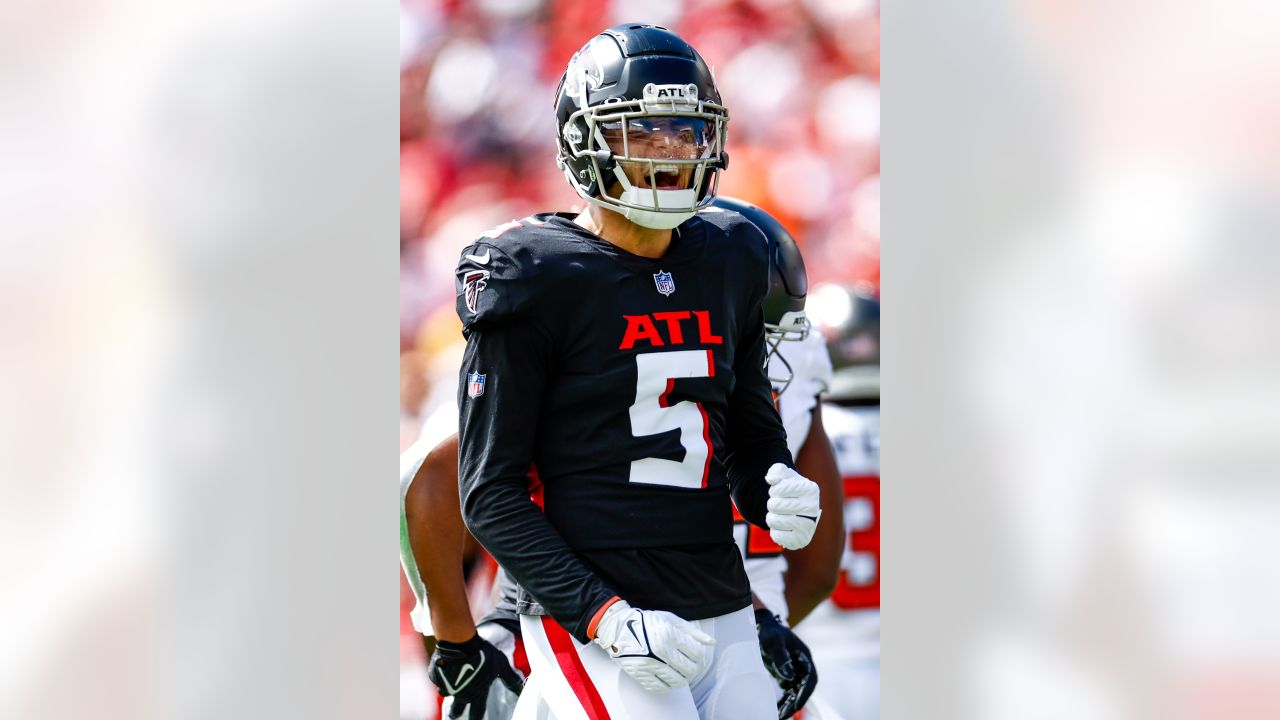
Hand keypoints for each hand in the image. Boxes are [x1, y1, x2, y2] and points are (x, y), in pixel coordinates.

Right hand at [429, 632, 523, 719]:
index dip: (476, 717)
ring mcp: (446, 686)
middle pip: (456, 710)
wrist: (460, 642)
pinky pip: (437, 679)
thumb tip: (521, 690)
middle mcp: (461, 694)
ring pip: (446, 693)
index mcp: (476, 694)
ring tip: (452, 681)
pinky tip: (445, 666)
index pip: (477, 712)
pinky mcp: (436, 677)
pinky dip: (441, 675)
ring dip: (449, 689)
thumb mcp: (501, 666)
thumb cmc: (483, 654)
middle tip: (455, 714)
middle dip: (456, 712)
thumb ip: (510, 680)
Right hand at [592, 600, 715, 692]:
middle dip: (693, 669)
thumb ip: (692, 631)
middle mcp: (661, 651)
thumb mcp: (670, 619)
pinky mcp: (640, 674)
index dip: (699, 655)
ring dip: (682, 679)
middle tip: (688, 665)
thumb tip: (712, 643)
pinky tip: (666, 677)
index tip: (694, 654)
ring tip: (678, 671)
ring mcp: (650, 664)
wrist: (618, 628)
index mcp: (670, 634)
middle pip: (690, 670)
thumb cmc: (646, 622)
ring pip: (678, 682)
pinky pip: (661, 688)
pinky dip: (667, 685)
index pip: (697, 654)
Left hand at [755, 609, 817, 718]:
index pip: (810, 678)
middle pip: (803, 687)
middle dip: (796, 702)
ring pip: (795, 691)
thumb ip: (781, 657)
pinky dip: (784, 700)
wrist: (762, 627)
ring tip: (780, 715)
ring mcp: (795, 670)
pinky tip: (778, 709)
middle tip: (785, 714)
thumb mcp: (773, 642)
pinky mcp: (786, 674)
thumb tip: (789, 676)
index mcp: (804, 656)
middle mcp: (802, 665)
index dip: (805, 692)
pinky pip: (788, 690)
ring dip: (789, 703)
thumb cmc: (769, 632)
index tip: (797, 704)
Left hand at [765, 463, 820, 549]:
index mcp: (811, 489)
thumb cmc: (789, 491)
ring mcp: (809, 526)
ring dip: (771, 517)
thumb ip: (777, 471)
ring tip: (779, 515)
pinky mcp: (802, 540)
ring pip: (773, 521)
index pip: (779, 488)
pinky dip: (775, 531)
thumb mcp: (785, 476)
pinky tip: (783, 527)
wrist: (798, 512)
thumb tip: (771, 479)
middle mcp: (813, 508)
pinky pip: (776, 536)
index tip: (780, 491)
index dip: (774, 490)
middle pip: (775, 505)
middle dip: (772, 503)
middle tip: (779, 505)